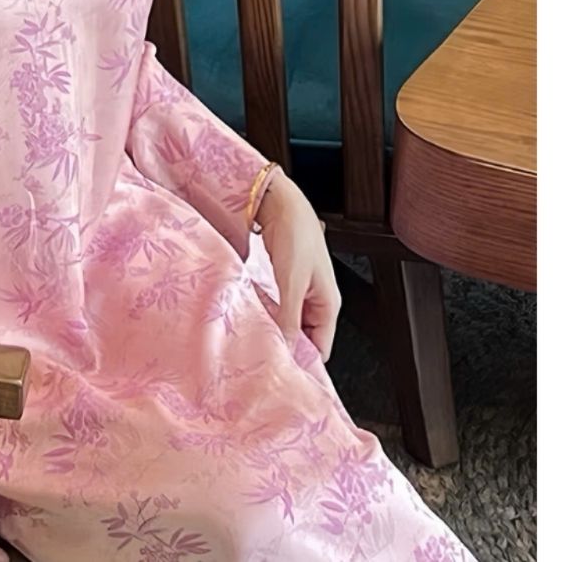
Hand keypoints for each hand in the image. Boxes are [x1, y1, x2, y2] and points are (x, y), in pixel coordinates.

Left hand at [255, 169, 340, 361]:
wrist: (280, 200)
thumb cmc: (294, 233)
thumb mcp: (292, 280)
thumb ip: (289, 316)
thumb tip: (284, 349)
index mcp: (328, 304)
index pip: (320, 349)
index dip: (303, 364)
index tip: (281, 376)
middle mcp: (315, 300)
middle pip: (302, 337)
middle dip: (283, 346)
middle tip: (259, 359)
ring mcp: (297, 291)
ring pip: (286, 322)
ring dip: (271, 329)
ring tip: (251, 340)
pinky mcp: (281, 281)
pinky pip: (275, 306)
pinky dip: (264, 313)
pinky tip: (248, 317)